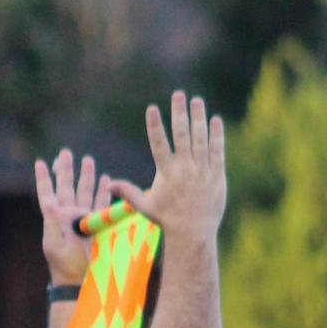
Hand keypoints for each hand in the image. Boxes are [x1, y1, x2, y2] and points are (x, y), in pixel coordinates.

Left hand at [34, 147, 111, 283]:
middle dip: (67, 169)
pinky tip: (105, 181)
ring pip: (85, 191)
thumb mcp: (54, 244)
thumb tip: (49, 202)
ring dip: (87, 176)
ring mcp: (84, 219)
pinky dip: (104, 192)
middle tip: (66, 152)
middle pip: (68, 186)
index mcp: (55, 218)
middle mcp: (69, 216)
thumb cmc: (64, 265)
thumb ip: (52, 222)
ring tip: (88, 159)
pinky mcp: (98, 225)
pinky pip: (101, 204)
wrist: (81, 279)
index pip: (47, 194)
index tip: (40, 163)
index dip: (44, 179)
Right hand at [111, 92, 225, 245]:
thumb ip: (128, 192)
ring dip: (198, 118)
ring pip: (200, 139)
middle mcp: (184, 169)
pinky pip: (217, 151)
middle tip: (179, 94)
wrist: (193, 233)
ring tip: (197, 101)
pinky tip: (215, 120)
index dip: (155, 126)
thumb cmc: (168, 219)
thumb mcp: (146, 206)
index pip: (158, 144)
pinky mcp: (216, 175)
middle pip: (181, 135)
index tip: (152, 108)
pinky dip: (216, 135)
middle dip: (179, 113)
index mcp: (166, 173)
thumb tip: (108, 185)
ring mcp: (202, 171)